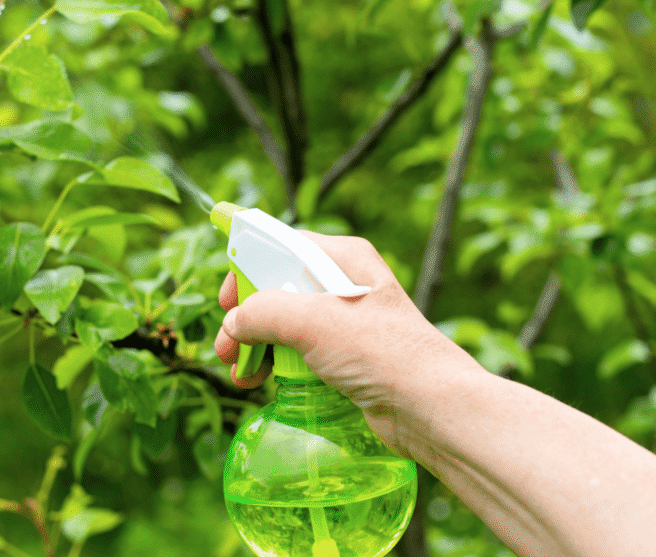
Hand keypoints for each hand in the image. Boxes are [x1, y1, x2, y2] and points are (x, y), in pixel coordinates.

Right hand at [214, 232, 483, 455]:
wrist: (429, 408)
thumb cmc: (382, 353)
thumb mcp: (313, 321)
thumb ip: (263, 312)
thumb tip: (235, 325)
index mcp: (343, 259)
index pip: (281, 247)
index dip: (247, 269)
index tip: (226, 300)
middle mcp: (344, 285)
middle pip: (277, 289)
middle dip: (246, 318)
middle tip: (226, 347)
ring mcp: (346, 324)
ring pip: (285, 325)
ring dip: (255, 346)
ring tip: (241, 372)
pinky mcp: (346, 358)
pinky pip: (299, 353)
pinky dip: (275, 364)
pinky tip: (260, 381)